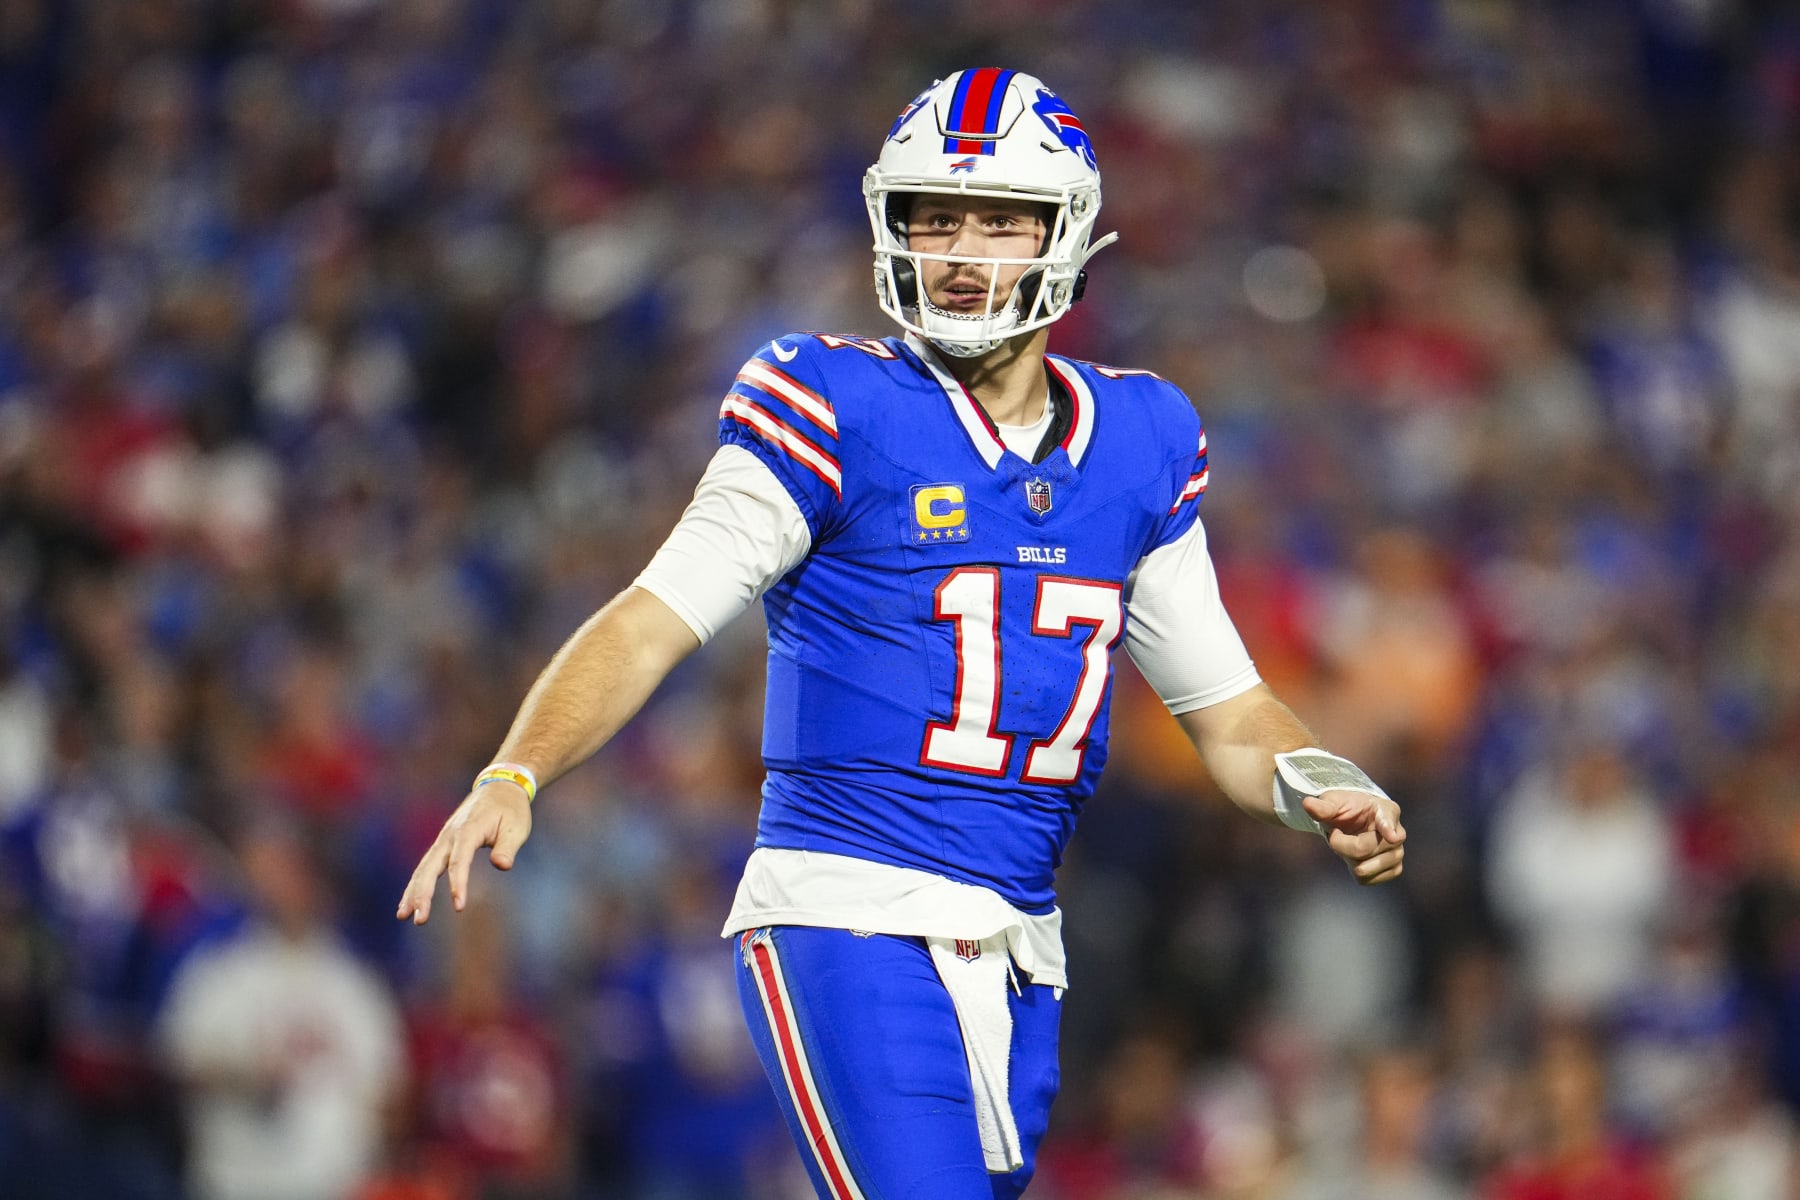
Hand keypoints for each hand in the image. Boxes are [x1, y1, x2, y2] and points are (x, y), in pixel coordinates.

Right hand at [396, 782, 532, 923]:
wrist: (500, 787)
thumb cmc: (511, 809)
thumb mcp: (516, 826)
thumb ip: (507, 846)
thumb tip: (502, 865)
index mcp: (469, 829)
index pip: (459, 860)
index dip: (458, 883)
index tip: (459, 906)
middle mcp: (450, 835)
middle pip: (431, 866)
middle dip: (423, 893)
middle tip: (418, 918)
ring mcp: (444, 839)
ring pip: (423, 868)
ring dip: (413, 891)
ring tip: (403, 916)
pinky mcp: (443, 844)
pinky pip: (426, 866)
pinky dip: (417, 884)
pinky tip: (409, 903)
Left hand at [1304, 788, 1404, 884]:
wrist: (1354, 822)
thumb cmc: (1346, 808)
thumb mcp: (1333, 802)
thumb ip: (1322, 806)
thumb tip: (1307, 804)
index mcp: (1385, 810)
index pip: (1388, 819)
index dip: (1388, 828)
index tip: (1391, 836)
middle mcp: (1398, 833)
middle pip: (1363, 849)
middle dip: (1341, 844)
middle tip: (1336, 833)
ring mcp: (1398, 854)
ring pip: (1364, 868)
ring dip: (1348, 858)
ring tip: (1349, 844)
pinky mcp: (1393, 870)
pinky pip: (1366, 880)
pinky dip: (1354, 871)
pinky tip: (1355, 857)